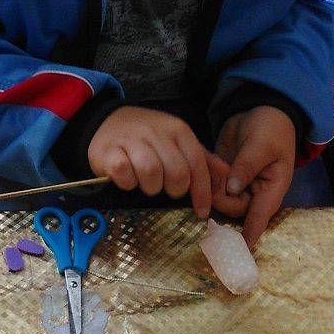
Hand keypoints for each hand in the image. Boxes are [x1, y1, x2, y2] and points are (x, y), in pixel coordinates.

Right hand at [87, 106, 225, 218]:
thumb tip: (226, 176)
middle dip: (175, 190)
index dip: (203, 192)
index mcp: (178, 130)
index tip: (202, 212)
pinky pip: (124, 173)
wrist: (107, 121)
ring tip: (146, 183)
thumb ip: (202, 159)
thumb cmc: (147, 138)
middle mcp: (156, 132)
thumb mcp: (177, 142)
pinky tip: (128, 179)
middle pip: (177, 173)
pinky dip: (128, 183)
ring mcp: (132, 140)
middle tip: (166, 189)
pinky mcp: (109, 151)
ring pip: (151, 173)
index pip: (197, 164)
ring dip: (151, 187)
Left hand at [213, 104, 298, 248]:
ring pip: (221, 199)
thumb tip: (232, 188)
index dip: (251, 232)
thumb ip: (247, 167)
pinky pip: (213, 185)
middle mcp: (255, 191)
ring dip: (213, 187)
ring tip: (213, 166)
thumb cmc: (272, 127)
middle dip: (222, 198)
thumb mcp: (262, 145)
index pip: (261, 215)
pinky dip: (208, 177)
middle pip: (235, 209)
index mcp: (272, 187)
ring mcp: (239, 183)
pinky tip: (208, 162)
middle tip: (217, 177)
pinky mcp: (225, 174)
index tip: (241, 247)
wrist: (260, 109)